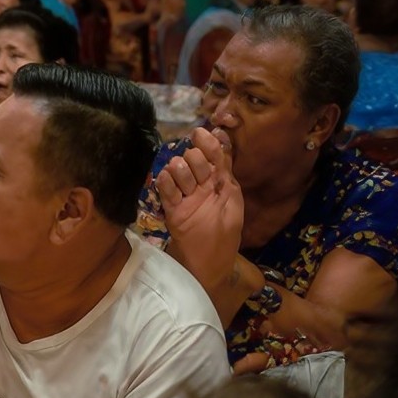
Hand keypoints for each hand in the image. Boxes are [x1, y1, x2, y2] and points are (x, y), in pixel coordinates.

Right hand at [155, 126, 243, 288]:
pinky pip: (164, 188)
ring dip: (180, 171)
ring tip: (186, 184)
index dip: (207, 142)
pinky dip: (165, 181)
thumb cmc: (226, 236)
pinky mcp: (170, 208)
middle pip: (193, 159)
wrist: (208, 264)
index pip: (213, 155)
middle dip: (195, 160)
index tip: (200, 133)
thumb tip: (222, 146)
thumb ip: (226, 176)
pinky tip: (169, 183)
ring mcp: (184, 197)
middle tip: (199, 176)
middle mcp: (201, 186)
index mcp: (219, 183)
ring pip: (177, 170)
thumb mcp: (234, 203)